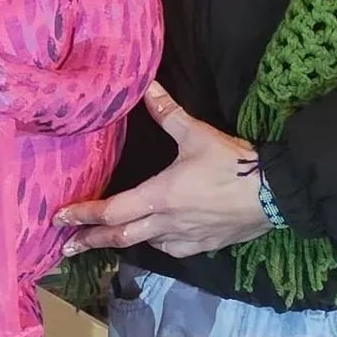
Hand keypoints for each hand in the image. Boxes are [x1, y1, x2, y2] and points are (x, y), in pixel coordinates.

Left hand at [55, 81, 271, 258]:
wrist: (275, 194)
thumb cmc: (233, 164)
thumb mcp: (197, 133)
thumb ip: (168, 112)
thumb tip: (146, 86)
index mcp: (159, 196)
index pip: (111, 211)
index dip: (84, 215)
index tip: (61, 218)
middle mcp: (166, 223)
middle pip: (120, 237)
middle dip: (92, 240)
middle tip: (68, 247)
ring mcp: (186, 238)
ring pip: (145, 245)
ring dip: (123, 243)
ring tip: (107, 242)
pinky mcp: (205, 245)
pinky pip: (171, 250)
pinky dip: (155, 245)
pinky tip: (155, 241)